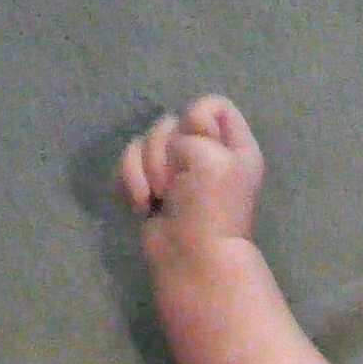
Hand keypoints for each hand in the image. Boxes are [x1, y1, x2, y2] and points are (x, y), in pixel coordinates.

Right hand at [117, 96, 266, 262]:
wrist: (191, 257)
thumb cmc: (210, 208)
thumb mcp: (213, 157)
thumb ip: (192, 132)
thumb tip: (175, 147)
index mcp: (233, 144)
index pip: (212, 105)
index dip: (197, 120)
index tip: (196, 144)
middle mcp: (206, 152)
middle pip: (172, 121)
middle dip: (163, 149)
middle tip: (173, 182)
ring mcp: (176, 170)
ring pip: (146, 140)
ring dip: (144, 167)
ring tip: (156, 196)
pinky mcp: (150, 186)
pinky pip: (130, 162)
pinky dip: (129, 179)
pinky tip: (139, 203)